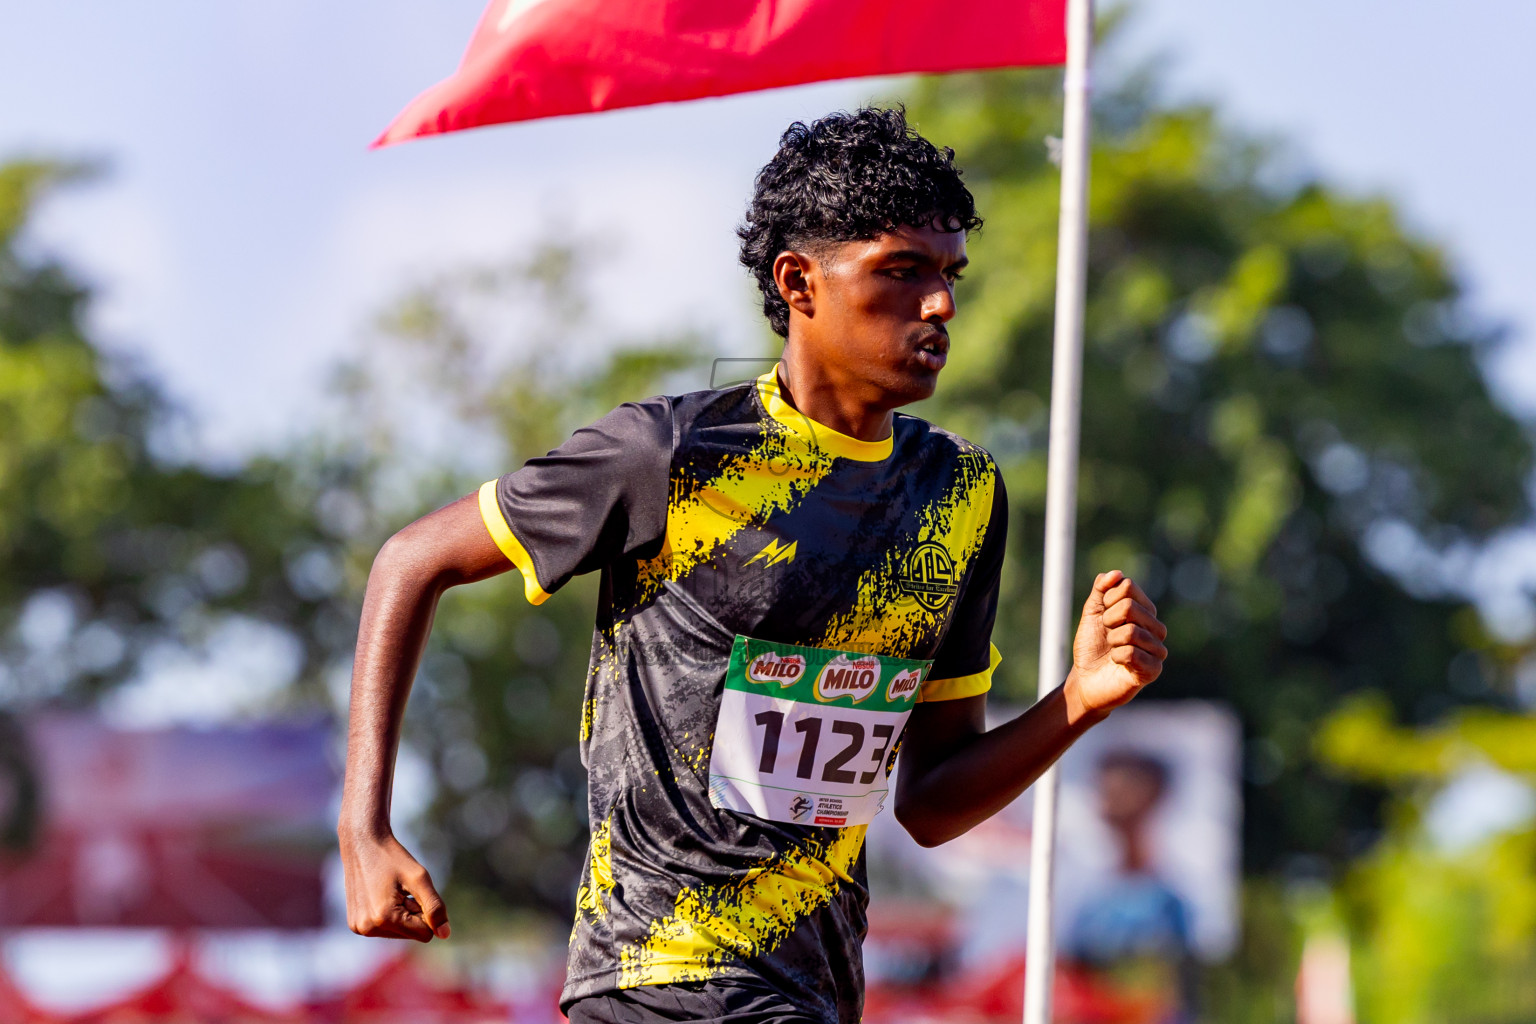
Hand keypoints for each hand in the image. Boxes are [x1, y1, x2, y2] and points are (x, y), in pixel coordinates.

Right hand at [340, 829, 449, 941]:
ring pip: (399, 933)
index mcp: (384, 918)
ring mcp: (359, 928)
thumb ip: (434, 907)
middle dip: (412, 913)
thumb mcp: (420, 878)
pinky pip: (385, 929)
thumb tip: (445, 934)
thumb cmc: (393, 858)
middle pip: (411, 935)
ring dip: (401, 914)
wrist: (363, 844)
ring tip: (389, 892)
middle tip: (400, 890)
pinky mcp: (355, 925)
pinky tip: (380, 895)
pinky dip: (389, 915)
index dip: (426, 912)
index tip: (414, 892)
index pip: (425, 934)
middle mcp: (368, 929)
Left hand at [1066, 570, 1167, 718]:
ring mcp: (1157, 649)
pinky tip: (1118, 663)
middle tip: (1107, 635)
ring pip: (1131, 631)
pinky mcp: (1153, 670)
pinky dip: (1117, 656)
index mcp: (1144, 610)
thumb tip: (1116, 573)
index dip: (1107, 600)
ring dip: (1112, 640)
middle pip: (1130, 607)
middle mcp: (1156, 627)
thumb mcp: (1092, 612)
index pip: (1128, 587)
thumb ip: (1101, 589)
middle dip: (1108, 620)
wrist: (1085, 679)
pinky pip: (1132, 653)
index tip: (1103, 615)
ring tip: (1113, 649)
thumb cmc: (1092, 646)